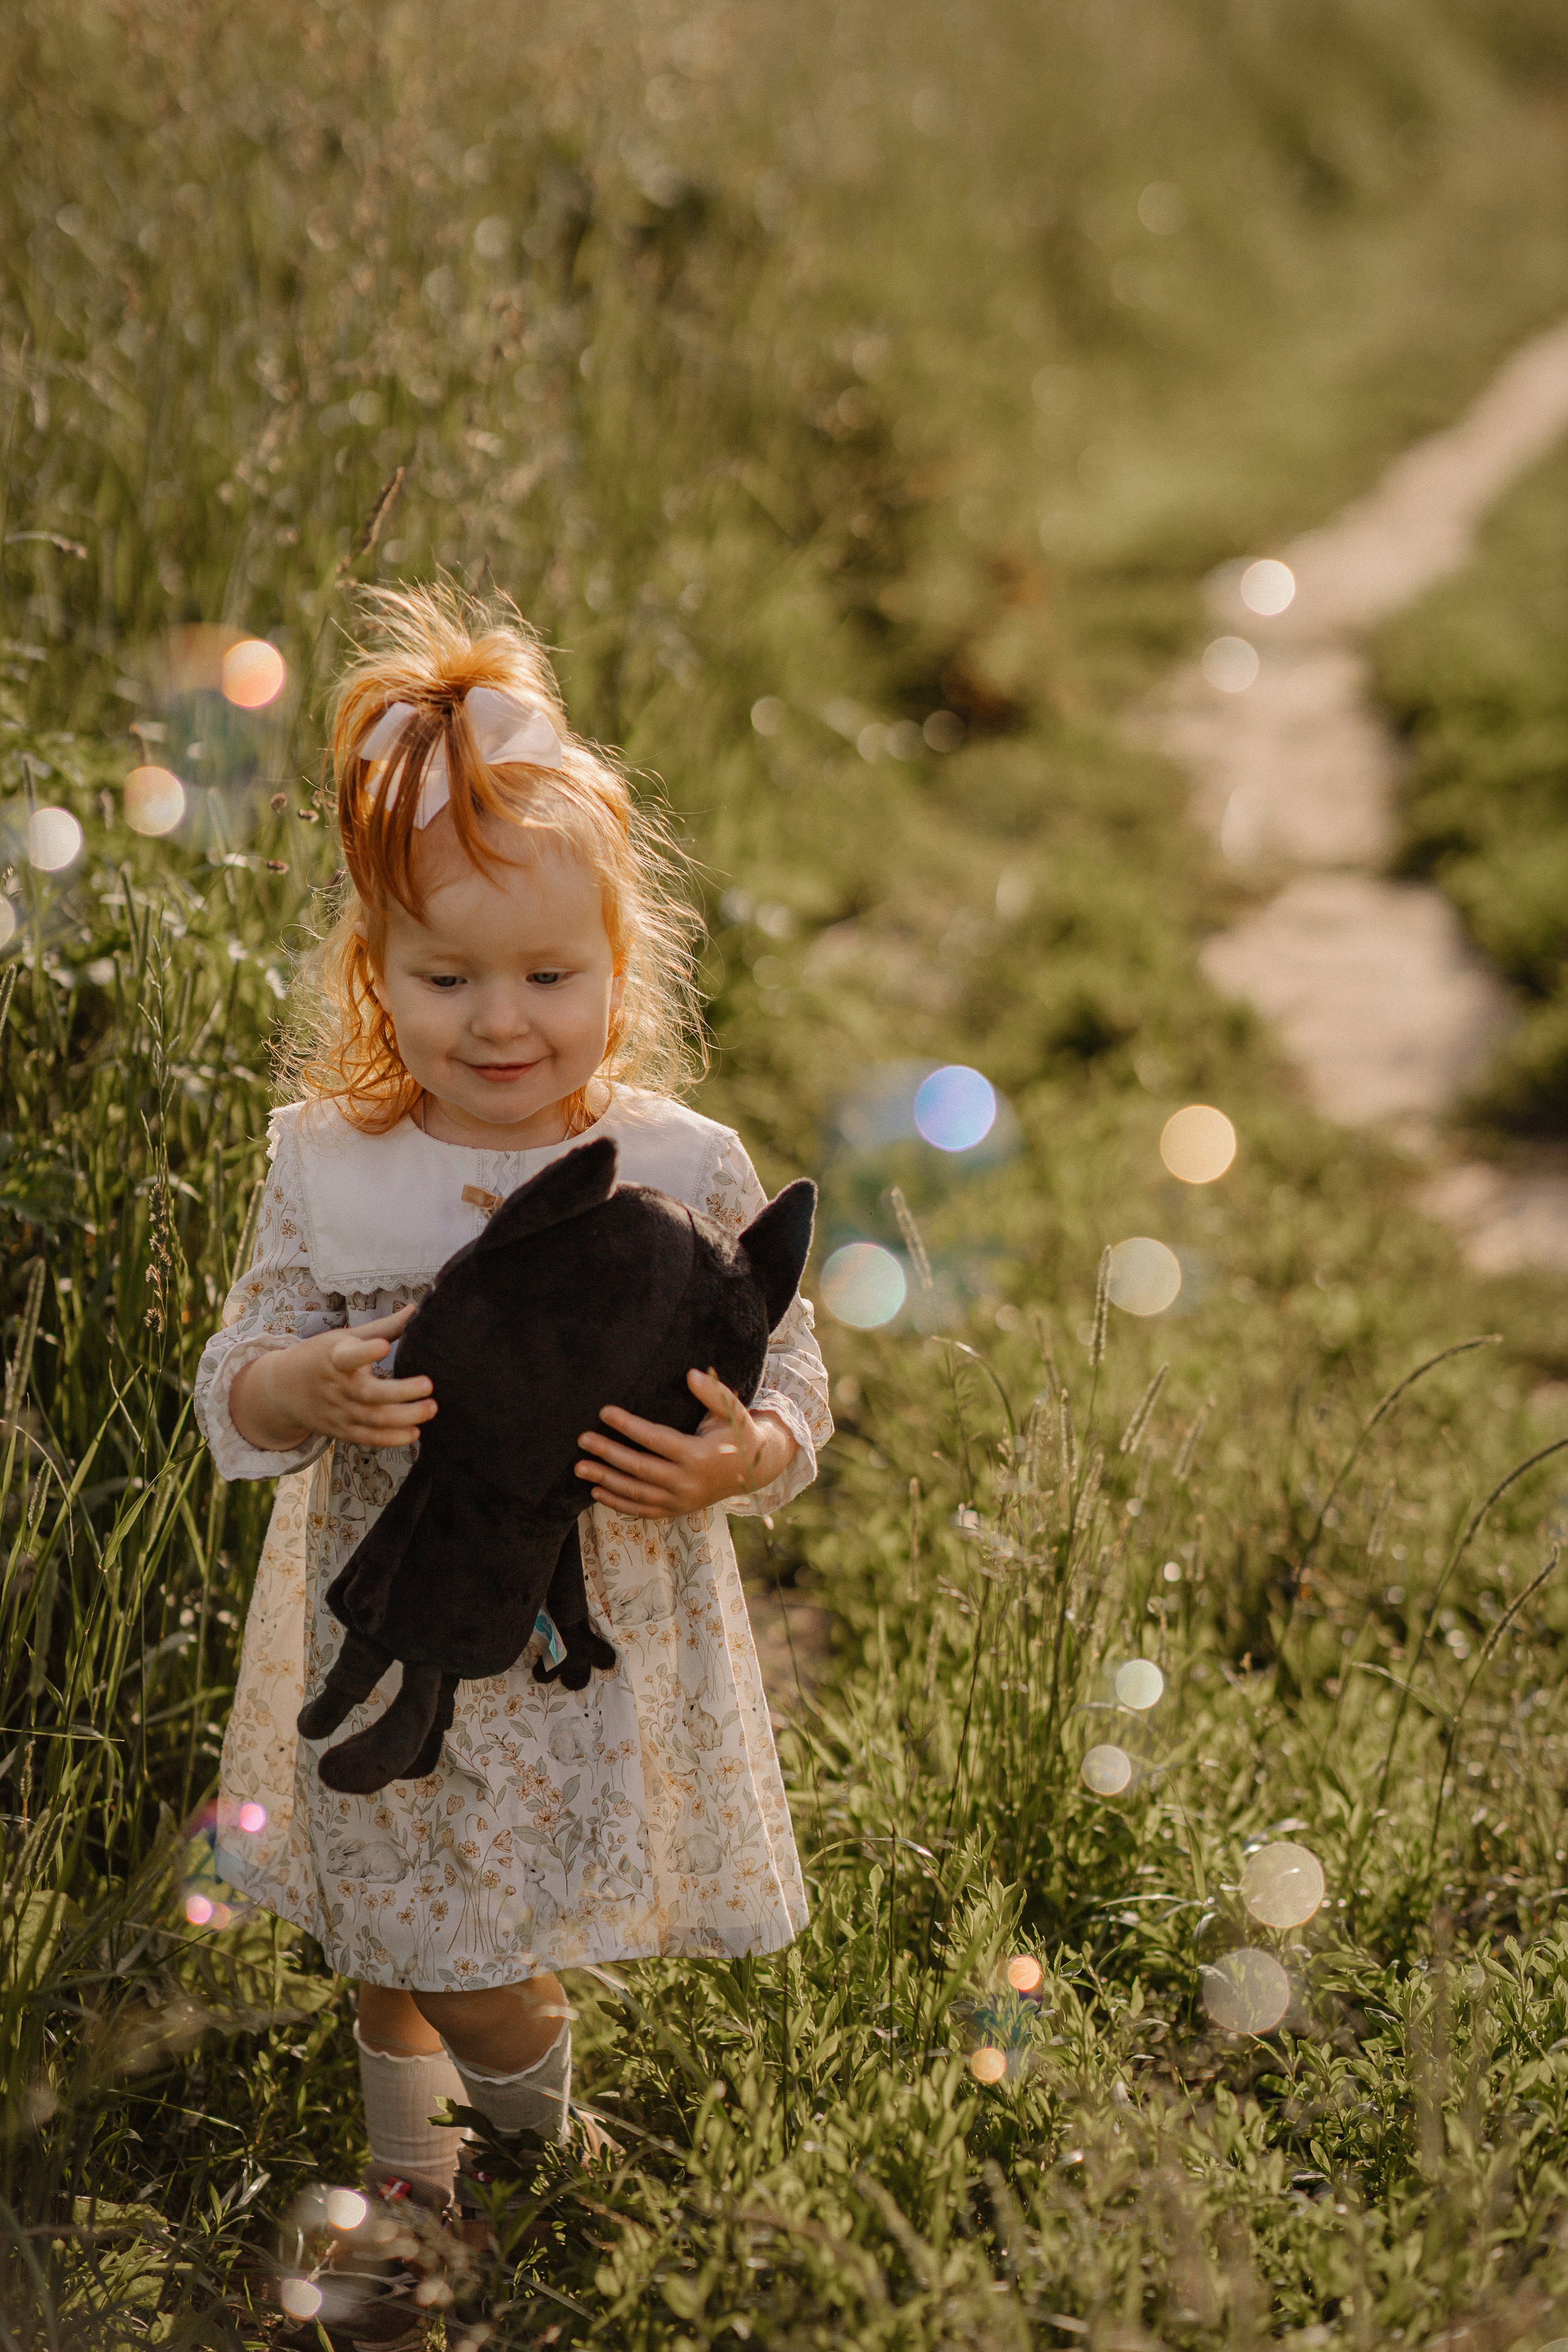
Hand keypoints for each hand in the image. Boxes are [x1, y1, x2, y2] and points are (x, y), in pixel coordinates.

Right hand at [227, 1304, 436, 1453]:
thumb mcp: (345, 1337)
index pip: (347, 1356)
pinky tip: (414, 1433)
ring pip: (372, 1419)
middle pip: (368, 1393)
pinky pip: (367, 1438)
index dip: (364, 1352)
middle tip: (429, 1385)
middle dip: (399, 1392)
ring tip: (431, 1408)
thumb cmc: (321, 1356)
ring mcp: (338, 1412)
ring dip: (404, 1417)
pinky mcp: (341, 1431)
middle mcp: (336, 1387)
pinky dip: (391, 1438)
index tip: (383, 1346)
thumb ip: (383, 1327)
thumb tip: (417, 1308)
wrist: (282, 1390)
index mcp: (334, 1357)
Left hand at [575, 1369, 796, 1521]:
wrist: (753, 1471)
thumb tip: (691, 1373)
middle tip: (583, 1439)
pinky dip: (618, 1503)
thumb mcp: (733, 1411)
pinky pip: (643, 1510)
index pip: (656, 1439)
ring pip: (636, 1493)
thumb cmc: (738, 1434)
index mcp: (698, 1455)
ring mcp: (681, 1500)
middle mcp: (687, 1481)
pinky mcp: (677, 1510)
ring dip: (606, 1480)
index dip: (629, 1425)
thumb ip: (713, 1393)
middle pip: (640, 1468)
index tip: (604, 1412)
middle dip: (609, 1453)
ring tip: (580, 1467)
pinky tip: (596, 1491)